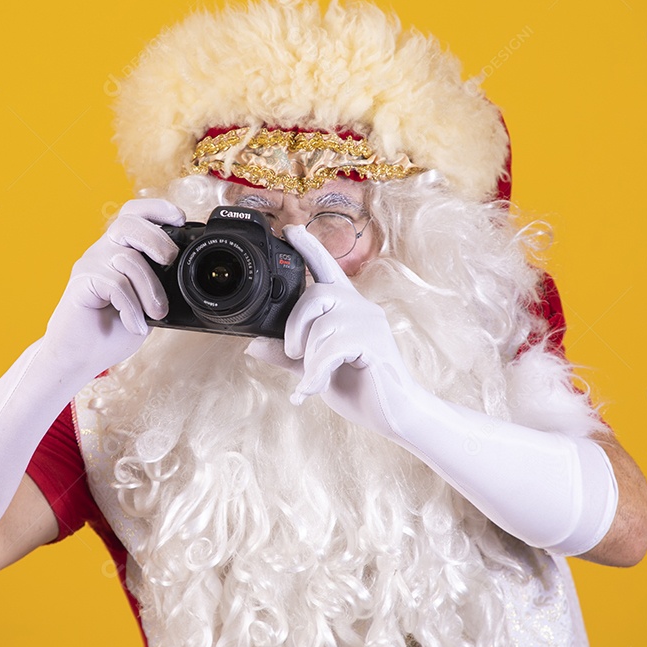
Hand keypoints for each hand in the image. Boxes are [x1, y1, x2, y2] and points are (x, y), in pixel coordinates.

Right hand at [48, 198, 183, 372]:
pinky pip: (116, 284)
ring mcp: (90, 263)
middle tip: (170, 261)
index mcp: (119, 250)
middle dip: (157, 239)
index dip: (157, 209)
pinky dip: (132, 308)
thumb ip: (160, 285)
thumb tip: (183, 275)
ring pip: (129, 259)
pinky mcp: (81, 281)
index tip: (180, 219)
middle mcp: (103, 251)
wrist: (80, 358)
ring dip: (149, 289)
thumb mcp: (146, 305)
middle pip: (130, 222)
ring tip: (155, 313)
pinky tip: (134, 324)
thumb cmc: (111, 332)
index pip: (134, 214)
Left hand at [248, 225, 619, 555]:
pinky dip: (315, 373)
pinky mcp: (374, 343)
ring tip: (312, 381)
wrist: (395, 416)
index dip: (309, 248)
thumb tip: (252, 343)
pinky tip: (310, 391)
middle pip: (316, 294)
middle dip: (295, 325)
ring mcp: (370, 323)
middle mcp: (360, 308)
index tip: (290, 229)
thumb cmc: (359, 389)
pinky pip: (332, 348)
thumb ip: (288, 355)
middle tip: (293, 352)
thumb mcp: (314, 370)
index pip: (327, 269)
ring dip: (309, 358)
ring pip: (322, 326)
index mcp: (346, 308)